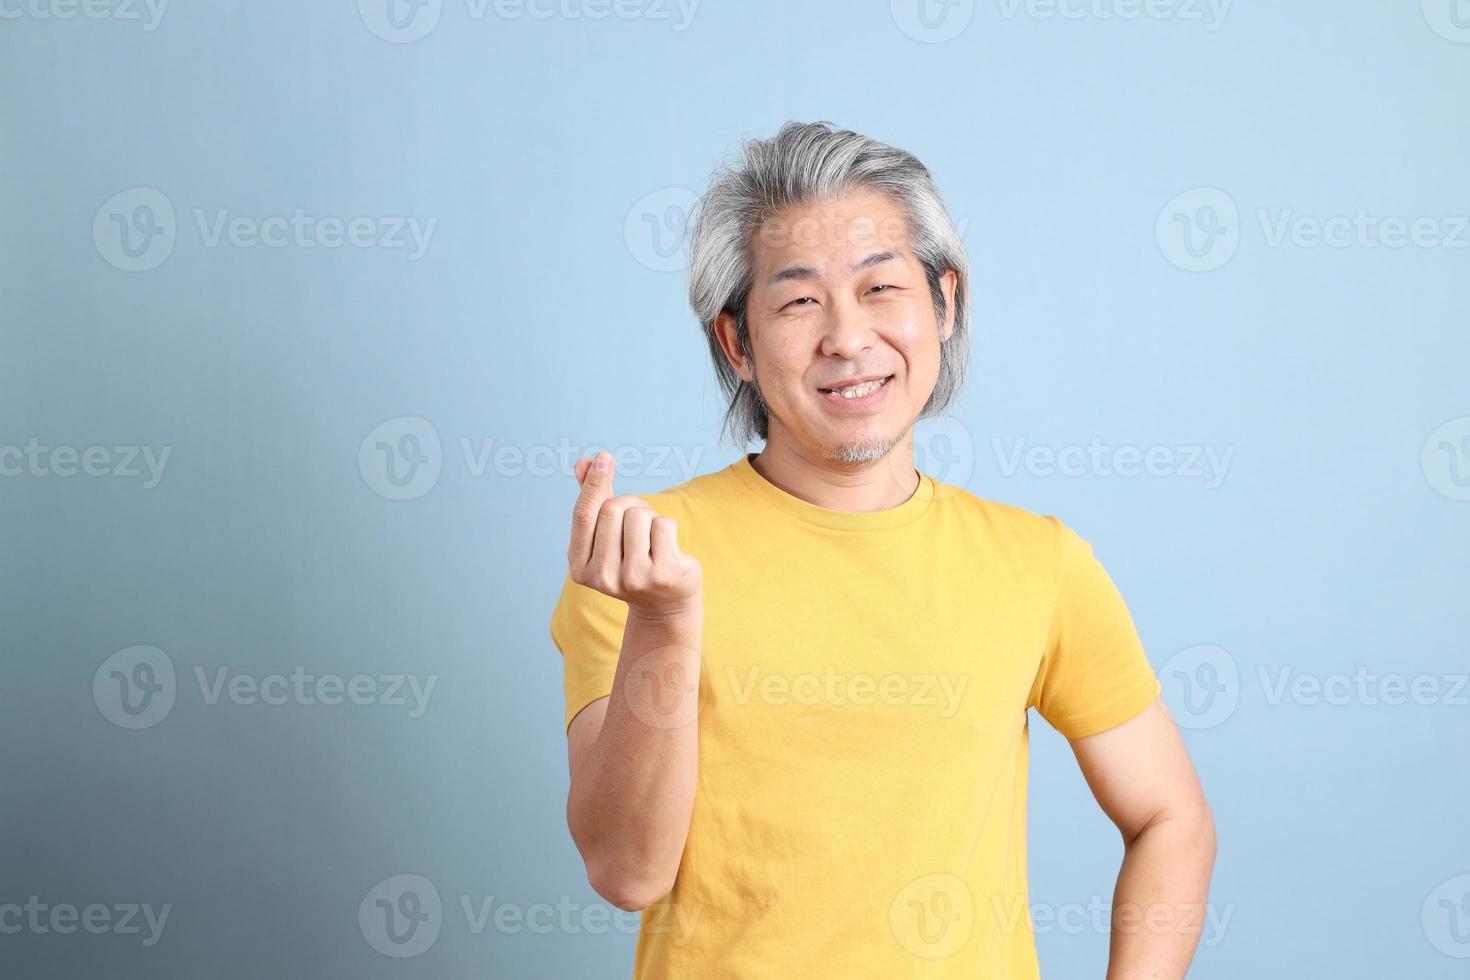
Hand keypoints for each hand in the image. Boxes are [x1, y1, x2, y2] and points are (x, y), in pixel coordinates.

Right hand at [568, 451, 702, 619]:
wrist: (665, 604)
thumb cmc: (631, 560)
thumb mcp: (606, 535)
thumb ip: (593, 500)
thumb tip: (582, 462)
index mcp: (580, 567)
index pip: (584, 514)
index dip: (594, 482)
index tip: (604, 457)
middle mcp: (603, 577)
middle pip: (614, 509)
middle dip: (629, 504)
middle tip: (638, 522)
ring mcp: (634, 578)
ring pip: (639, 514)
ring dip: (649, 516)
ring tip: (651, 538)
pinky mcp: (664, 574)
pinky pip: (664, 524)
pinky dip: (667, 526)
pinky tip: (667, 548)